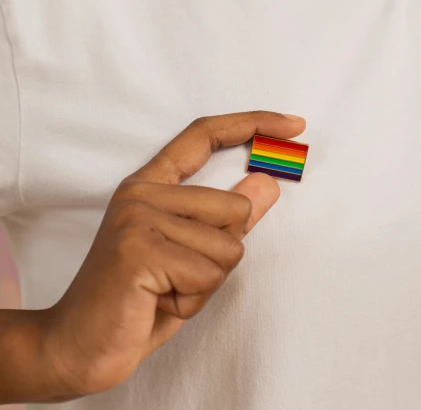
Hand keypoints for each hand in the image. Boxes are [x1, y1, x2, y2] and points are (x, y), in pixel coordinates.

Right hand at [38, 111, 305, 397]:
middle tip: (176, 277)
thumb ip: (227, 219)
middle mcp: (142, 193)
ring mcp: (138, 218)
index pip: (204, 136)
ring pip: (227, 248)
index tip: (294, 124)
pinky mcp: (138, 249)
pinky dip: (192, 301)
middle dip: (220, 258)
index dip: (252, 123)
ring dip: (205, 285)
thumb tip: (268, 182)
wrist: (76, 347)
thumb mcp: (192, 255)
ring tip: (164, 290)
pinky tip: (156, 302)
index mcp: (151, 186)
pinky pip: (206, 275)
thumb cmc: (138, 301)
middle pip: (234, 211)